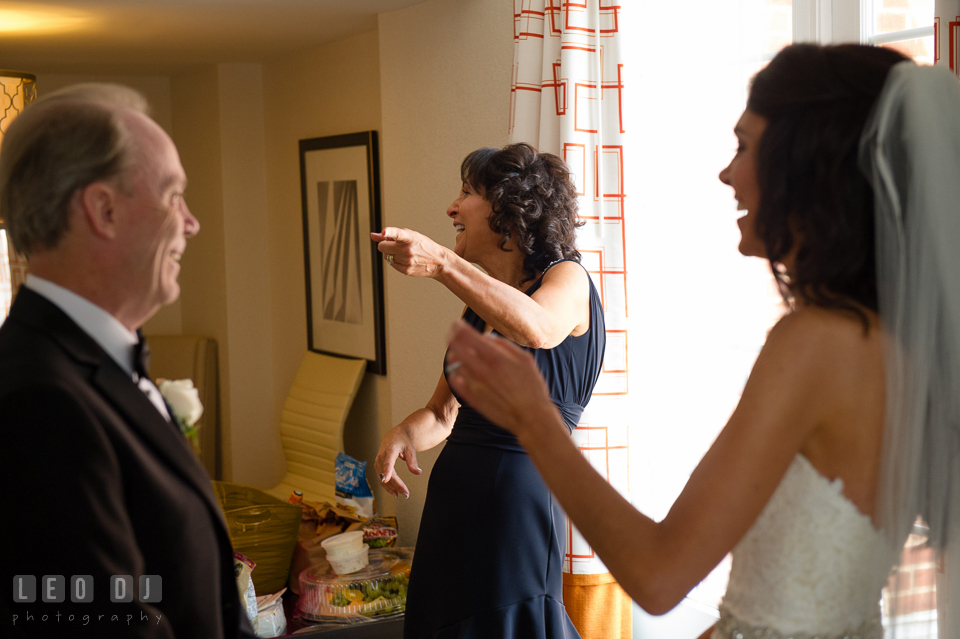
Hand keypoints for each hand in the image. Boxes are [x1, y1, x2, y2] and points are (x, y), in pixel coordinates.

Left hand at [371, 227, 448, 277]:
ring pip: (386, 256)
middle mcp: (408, 249)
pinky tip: (404, 259)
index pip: (398, 234)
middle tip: (393, 244)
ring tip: (402, 252)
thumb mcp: (410, 235)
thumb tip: (373, 235)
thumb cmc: (423, 246)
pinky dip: (395, 261)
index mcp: (410, 238)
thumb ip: (390, 234)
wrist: (438, 261)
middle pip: (382, 247)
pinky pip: (391, 264)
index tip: (384, 232)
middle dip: (385, 245)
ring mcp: (407, 261)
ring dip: (390, 253)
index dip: (389, 232)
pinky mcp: (406, 270)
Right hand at [374, 424, 421, 497]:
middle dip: (396, 485)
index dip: (386, 472)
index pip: (388, 462)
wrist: (394, 435)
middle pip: (387, 474)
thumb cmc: (403, 441)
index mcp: (390, 450)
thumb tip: (417, 472)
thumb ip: (413, 461)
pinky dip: (387, 485)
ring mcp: (378, 461)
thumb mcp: (410, 449)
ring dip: (391, 487)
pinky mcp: (377, 465)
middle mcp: (382, 456)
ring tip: (401, 494)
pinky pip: (380, 477)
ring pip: (382, 478)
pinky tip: (394, 491)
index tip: (385, 480)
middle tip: (406, 494)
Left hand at [444, 320, 558, 438]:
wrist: (531, 417)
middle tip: (453, 335)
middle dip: (452, 338)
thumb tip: (487, 337)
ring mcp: (474, 385)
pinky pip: (455, 382)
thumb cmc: (532, 387)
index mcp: (494, 357)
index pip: (466, 335)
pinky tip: (461, 372)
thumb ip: (504, 345)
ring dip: (455, 356)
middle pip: (455, 347)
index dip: (458, 327)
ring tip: (459, 354)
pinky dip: (456, 374)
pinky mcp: (472, 399)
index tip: (456, 324)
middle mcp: (481, 370)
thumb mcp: (525, 359)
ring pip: (454, 364)